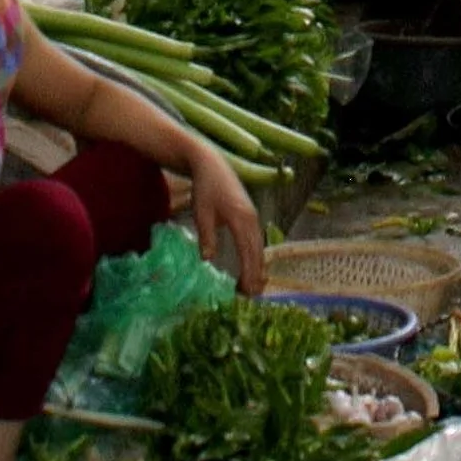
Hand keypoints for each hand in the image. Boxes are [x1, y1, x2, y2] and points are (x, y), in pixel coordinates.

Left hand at [185, 143, 265, 294]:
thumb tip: (209, 261)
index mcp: (241, 218)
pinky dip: (255, 255)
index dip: (249, 273)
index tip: (246, 292)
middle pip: (258, 252)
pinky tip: (251, 267)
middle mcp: (252, 218)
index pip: (249, 252)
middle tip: (250, 297)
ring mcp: (253, 216)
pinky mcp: (250, 214)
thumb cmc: (205, 188)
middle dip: (256, 275)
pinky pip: (256, 239)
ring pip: (259, 246)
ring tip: (252, 287)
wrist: (211, 163)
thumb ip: (207, 237)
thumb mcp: (202, 214)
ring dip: (257, 267)